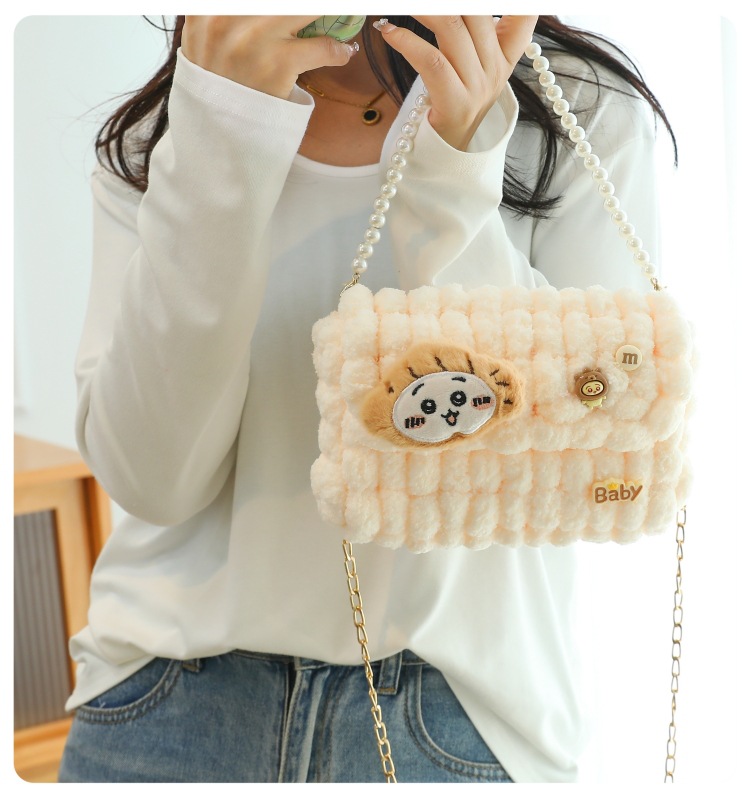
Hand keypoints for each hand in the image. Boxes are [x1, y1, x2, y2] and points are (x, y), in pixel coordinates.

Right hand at [181, 16, 357, 98]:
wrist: (216, 128)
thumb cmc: (216, 80)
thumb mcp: (205, 36)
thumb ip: (226, 15)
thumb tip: (267, 13)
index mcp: (210, 7)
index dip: (279, 5)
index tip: (296, 13)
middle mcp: (229, 15)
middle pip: (287, 2)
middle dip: (307, 8)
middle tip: (322, 14)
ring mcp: (256, 37)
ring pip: (308, 9)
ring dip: (328, 14)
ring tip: (338, 17)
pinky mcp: (278, 62)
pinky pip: (322, 47)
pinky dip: (337, 50)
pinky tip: (342, 53)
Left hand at [375, 16, 537, 150]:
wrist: (448, 154)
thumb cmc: (454, 102)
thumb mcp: (474, 67)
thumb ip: (474, 34)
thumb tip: (455, 13)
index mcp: (505, 57)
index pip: (524, 17)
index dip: (515, 3)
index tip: (485, 0)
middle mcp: (495, 70)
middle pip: (476, 13)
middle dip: (445, 2)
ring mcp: (477, 87)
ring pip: (452, 29)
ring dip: (423, 10)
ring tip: (402, 3)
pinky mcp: (455, 103)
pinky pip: (431, 60)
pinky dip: (406, 41)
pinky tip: (389, 31)